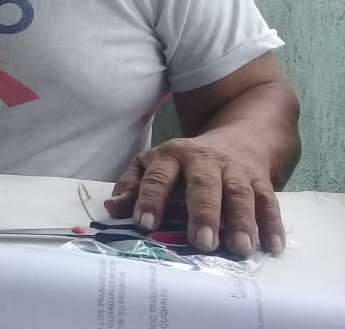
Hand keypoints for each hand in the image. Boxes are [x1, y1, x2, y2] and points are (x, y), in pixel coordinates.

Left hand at [104, 135, 284, 256]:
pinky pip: (268, 201)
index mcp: (171, 156)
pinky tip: (272, 245)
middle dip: (203, 213)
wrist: (237, 136)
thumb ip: (132, 185)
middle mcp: (204, 160)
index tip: (145, 224)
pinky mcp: (261, 180)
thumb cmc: (184, 161)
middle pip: (204, 185)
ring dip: (241, 221)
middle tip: (202, 242)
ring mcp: (235, 170)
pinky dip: (272, 223)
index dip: (150, 199)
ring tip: (240, 247)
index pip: (158, 177)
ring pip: (239, 193)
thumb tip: (112, 208)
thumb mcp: (153, 164)